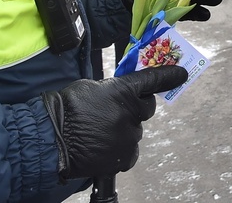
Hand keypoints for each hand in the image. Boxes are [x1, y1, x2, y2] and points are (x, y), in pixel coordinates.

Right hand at [42, 66, 188, 180]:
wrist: (50, 140)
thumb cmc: (65, 109)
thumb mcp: (90, 87)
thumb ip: (112, 89)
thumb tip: (120, 94)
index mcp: (122, 91)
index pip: (152, 80)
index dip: (169, 76)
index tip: (182, 73)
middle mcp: (130, 113)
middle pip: (146, 108)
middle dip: (137, 107)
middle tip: (117, 110)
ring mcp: (127, 137)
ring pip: (135, 131)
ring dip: (124, 130)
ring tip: (100, 132)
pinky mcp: (123, 158)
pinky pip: (129, 152)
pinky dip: (121, 149)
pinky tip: (103, 146)